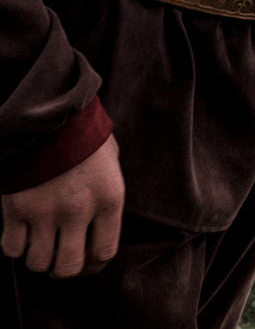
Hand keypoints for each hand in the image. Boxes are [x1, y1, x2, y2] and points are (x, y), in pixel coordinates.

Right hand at [1, 134, 122, 276]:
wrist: (51, 115)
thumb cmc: (84, 136)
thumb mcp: (111, 163)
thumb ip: (106, 195)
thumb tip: (98, 226)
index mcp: (109, 199)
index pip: (104, 252)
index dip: (93, 265)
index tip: (86, 263)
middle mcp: (78, 210)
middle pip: (68, 267)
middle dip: (63, 269)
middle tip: (60, 259)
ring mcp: (45, 212)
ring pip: (38, 263)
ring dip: (39, 259)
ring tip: (41, 246)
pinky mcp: (16, 209)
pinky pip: (11, 248)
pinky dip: (15, 247)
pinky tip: (22, 234)